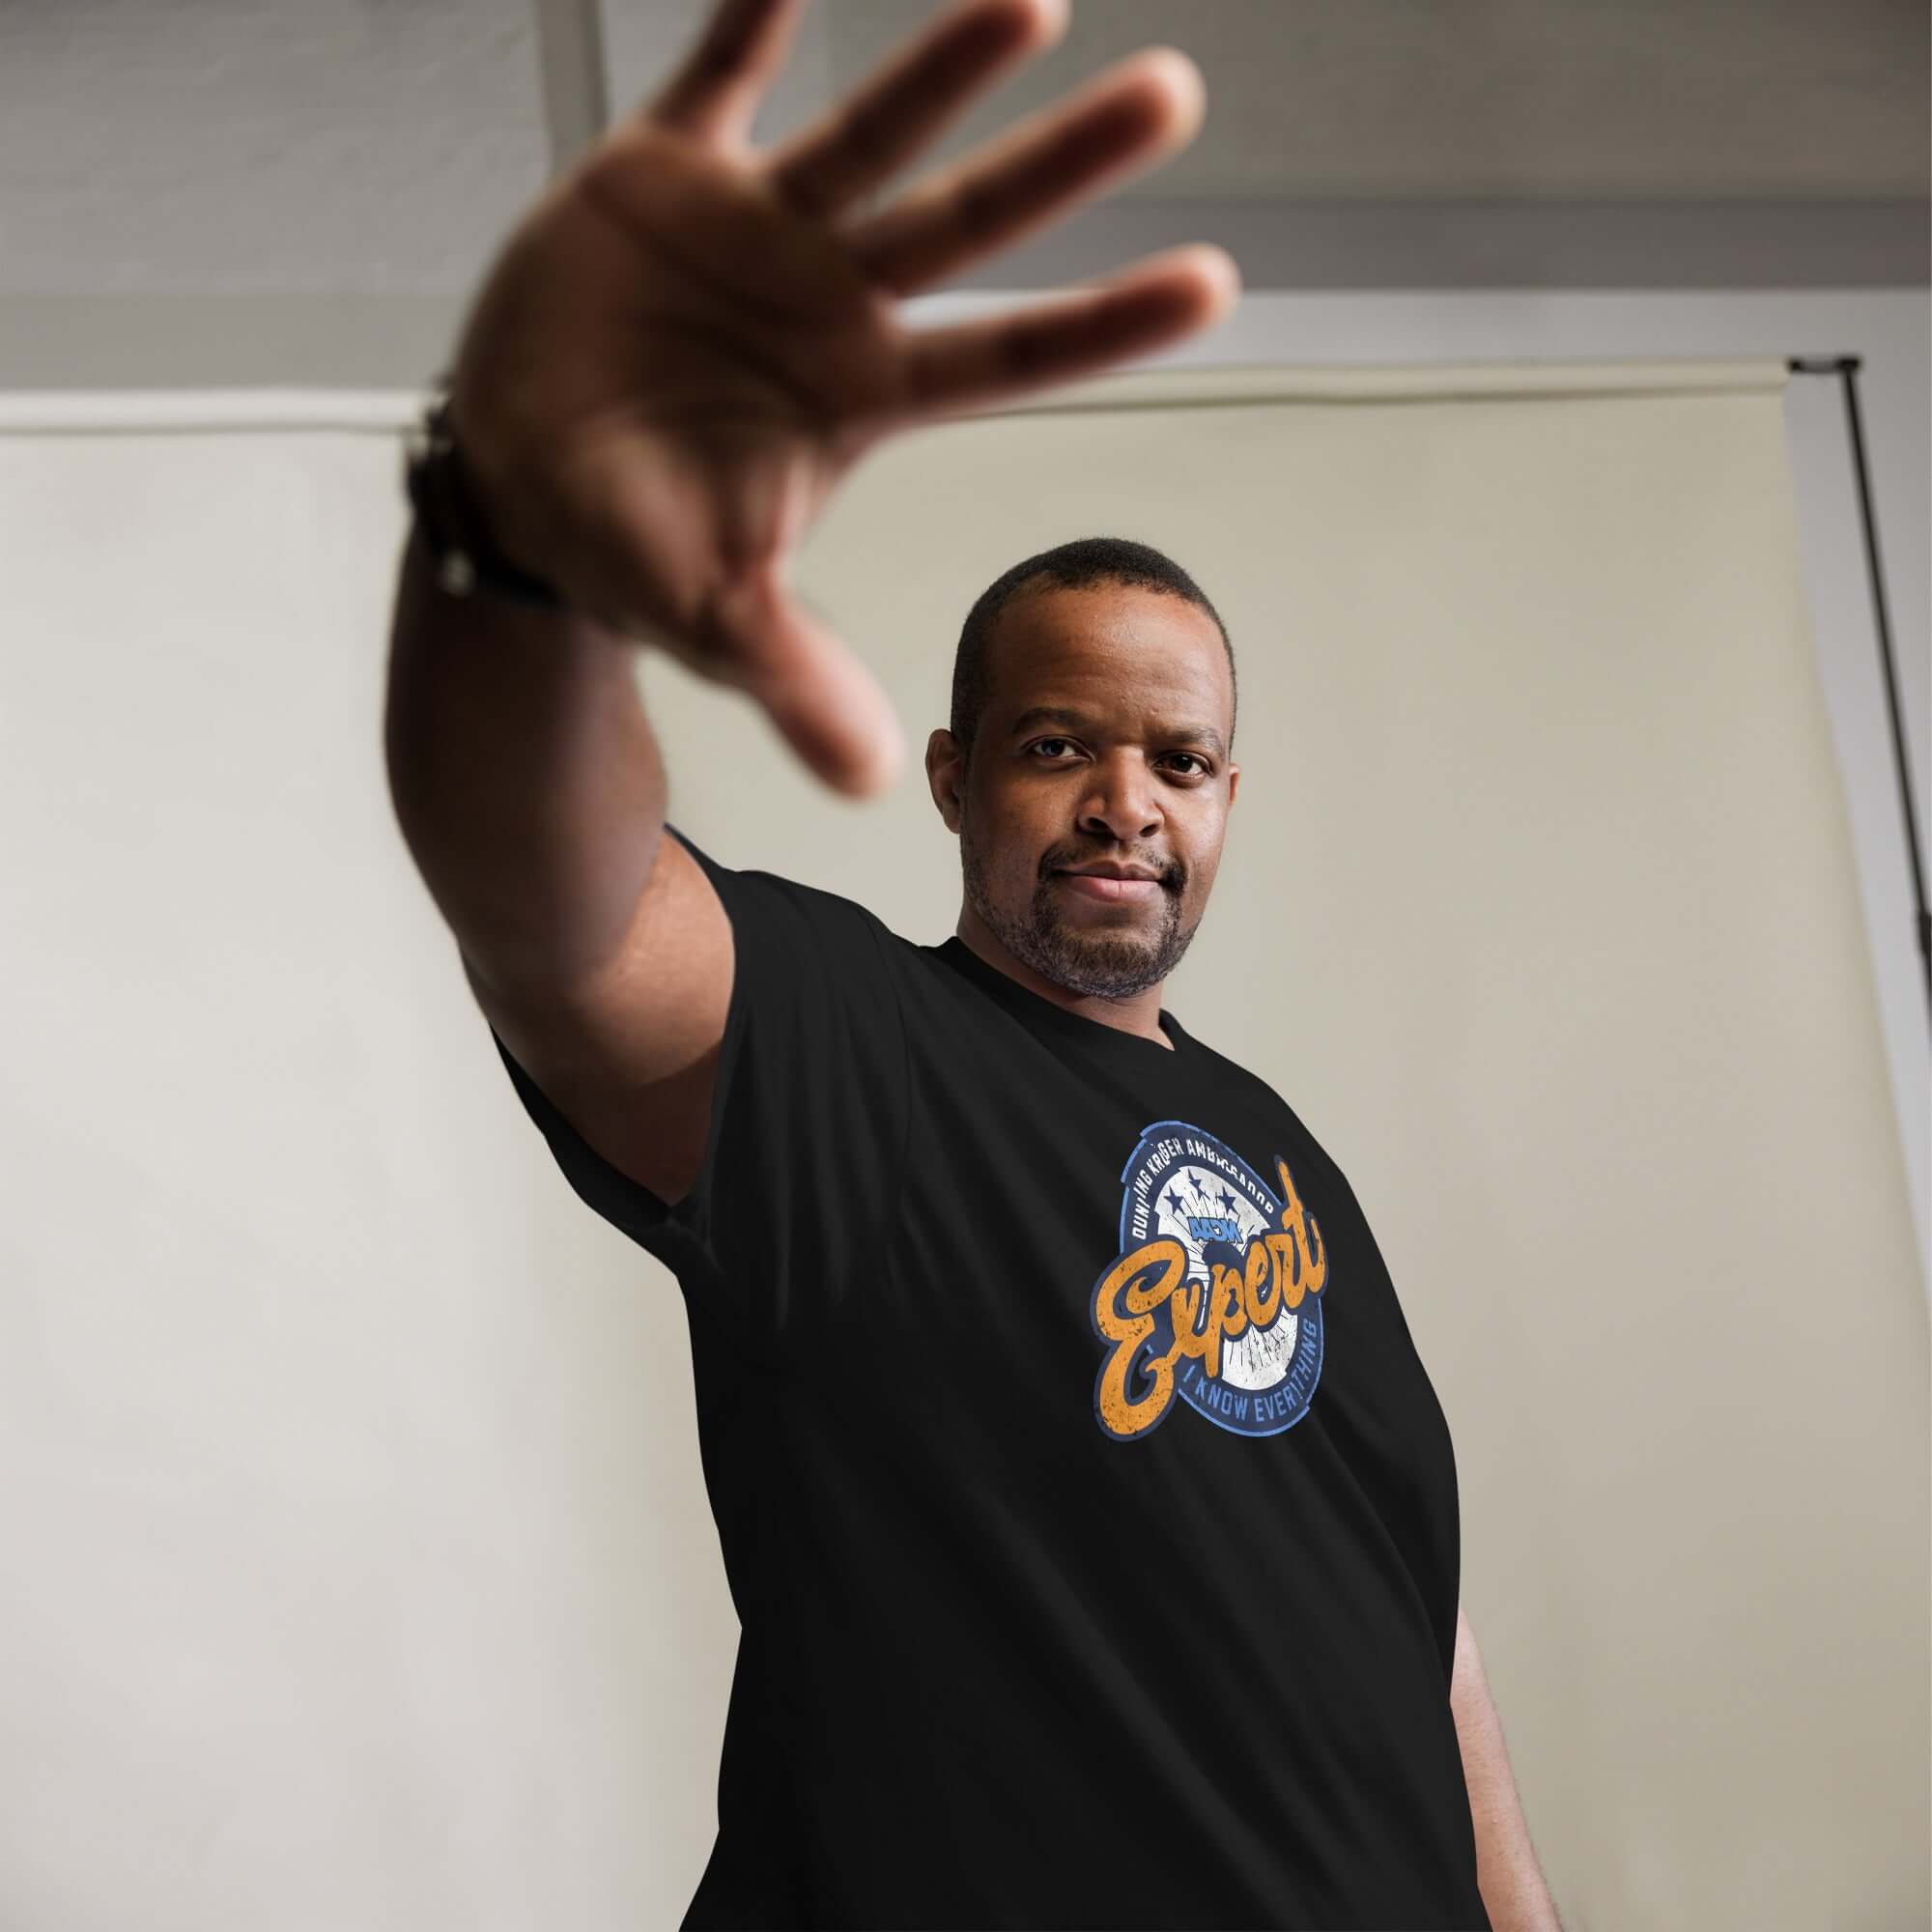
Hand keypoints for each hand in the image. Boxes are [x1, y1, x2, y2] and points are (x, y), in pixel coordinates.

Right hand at [445, 0, 1239, 796]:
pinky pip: (714, 75)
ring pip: (868, 134)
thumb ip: (794, 677)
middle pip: (967, 225)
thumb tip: (870, 780)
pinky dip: (751, 17)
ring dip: (943, 68)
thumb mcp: (712, 619)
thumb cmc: (632, 547)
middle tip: (1176, 97)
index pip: (1007, 359)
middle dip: (1063, 165)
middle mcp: (830, 302)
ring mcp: (753, 231)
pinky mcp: (659, 175)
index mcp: (861, 397)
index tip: (1215, 285)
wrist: (518, 481)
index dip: (1103, 325)